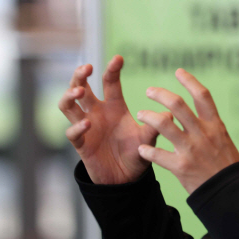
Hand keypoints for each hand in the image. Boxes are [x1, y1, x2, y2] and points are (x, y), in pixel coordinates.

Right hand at [58, 55, 157, 184]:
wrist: (125, 179)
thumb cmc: (136, 154)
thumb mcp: (147, 139)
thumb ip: (155, 126)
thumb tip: (169, 113)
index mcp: (114, 106)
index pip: (109, 82)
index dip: (112, 69)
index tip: (118, 58)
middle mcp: (97, 112)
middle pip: (81, 87)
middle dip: (80, 76)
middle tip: (86, 68)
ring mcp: (86, 126)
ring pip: (68, 105)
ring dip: (70, 95)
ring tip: (79, 91)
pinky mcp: (81, 143)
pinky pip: (72, 132)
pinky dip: (77, 126)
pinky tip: (87, 123)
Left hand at [136, 68, 238, 193]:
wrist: (230, 192)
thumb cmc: (226, 165)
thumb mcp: (223, 139)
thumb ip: (209, 126)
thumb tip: (197, 110)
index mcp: (215, 125)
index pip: (202, 96)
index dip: (190, 81)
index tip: (178, 72)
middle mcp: (203, 134)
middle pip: (178, 105)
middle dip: (160, 94)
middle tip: (150, 91)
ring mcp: (191, 149)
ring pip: (163, 124)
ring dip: (149, 116)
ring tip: (140, 114)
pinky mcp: (181, 167)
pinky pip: (157, 154)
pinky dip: (147, 150)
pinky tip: (142, 149)